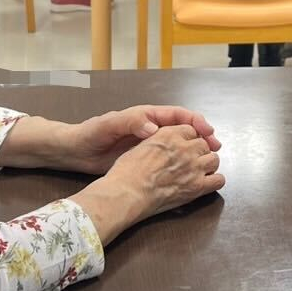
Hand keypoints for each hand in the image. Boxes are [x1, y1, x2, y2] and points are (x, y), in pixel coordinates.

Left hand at [65, 105, 221, 174]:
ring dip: (195, 152)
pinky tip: (189, 175)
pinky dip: (181, 165)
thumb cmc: (92, 133)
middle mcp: (151, 129)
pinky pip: (168, 160)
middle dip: (202, 136)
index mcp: (147, 117)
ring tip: (209, 160)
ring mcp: (149, 146)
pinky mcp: (144, 160)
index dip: (195, 121)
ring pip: (179, 146)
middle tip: (216, 147)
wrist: (76, 151)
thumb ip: (132, 123)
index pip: (178, 115)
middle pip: (184, 129)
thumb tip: (154, 128)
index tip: (208, 130)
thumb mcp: (111, 124)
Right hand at [70, 125, 224, 243]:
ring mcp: (194, 167)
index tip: (185, 147)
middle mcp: (185, 147)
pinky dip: (214, 181)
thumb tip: (162, 146)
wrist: (128, 192)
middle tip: (190, 161)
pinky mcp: (198, 186)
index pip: (191, 130)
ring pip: (214, 159)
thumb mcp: (140, 146)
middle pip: (203, 144)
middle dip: (199, 152)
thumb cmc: (126, 172)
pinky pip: (219, 180)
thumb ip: (158, 142)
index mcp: (170, 134)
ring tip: (199, 172)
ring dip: (208, 164)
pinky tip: (206, 183)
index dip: (188, 139)